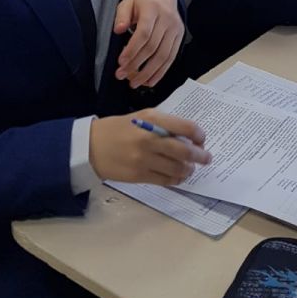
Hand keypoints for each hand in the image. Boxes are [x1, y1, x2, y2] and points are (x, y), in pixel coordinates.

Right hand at [88, 109, 210, 184]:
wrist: (90, 146)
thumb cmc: (118, 129)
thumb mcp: (141, 117)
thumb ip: (163, 124)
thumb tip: (187, 136)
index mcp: (151, 120)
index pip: (184, 127)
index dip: (198, 134)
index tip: (202, 139)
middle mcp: (149, 139)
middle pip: (184, 151)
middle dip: (200, 156)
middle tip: (206, 158)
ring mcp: (144, 159)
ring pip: (176, 168)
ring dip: (189, 170)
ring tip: (191, 169)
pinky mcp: (138, 176)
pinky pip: (164, 180)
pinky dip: (176, 179)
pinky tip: (179, 177)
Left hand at [113, 0, 184, 88]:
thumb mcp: (127, 2)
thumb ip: (121, 16)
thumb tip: (119, 29)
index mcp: (153, 8)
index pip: (143, 33)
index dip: (132, 50)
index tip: (121, 62)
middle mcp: (167, 18)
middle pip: (152, 47)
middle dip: (136, 64)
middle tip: (122, 75)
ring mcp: (175, 28)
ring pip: (163, 56)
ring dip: (148, 72)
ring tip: (134, 82)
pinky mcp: (179, 37)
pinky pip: (171, 58)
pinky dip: (160, 72)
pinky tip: (150, 80)